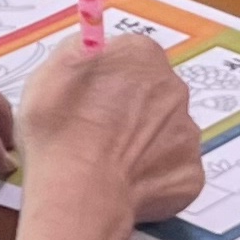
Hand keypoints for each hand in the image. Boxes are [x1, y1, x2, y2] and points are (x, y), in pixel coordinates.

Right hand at [18, 34, 205, 220]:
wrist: (80, 194)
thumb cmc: (60, 133)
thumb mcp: (49, 76)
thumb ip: (77, 51)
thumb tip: (92, 45)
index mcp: (141, 56)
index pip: (132, 56)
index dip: (109, 77)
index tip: (91, 97)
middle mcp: (174, 89)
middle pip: (155, 93)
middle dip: (132, 109)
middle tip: (99, 133)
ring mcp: (187, 135)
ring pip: (165, 133)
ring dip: (144, 144)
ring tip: (110, 164)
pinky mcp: (191, 175)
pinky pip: (172, 171)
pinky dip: (152, 178)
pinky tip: (126, 186)